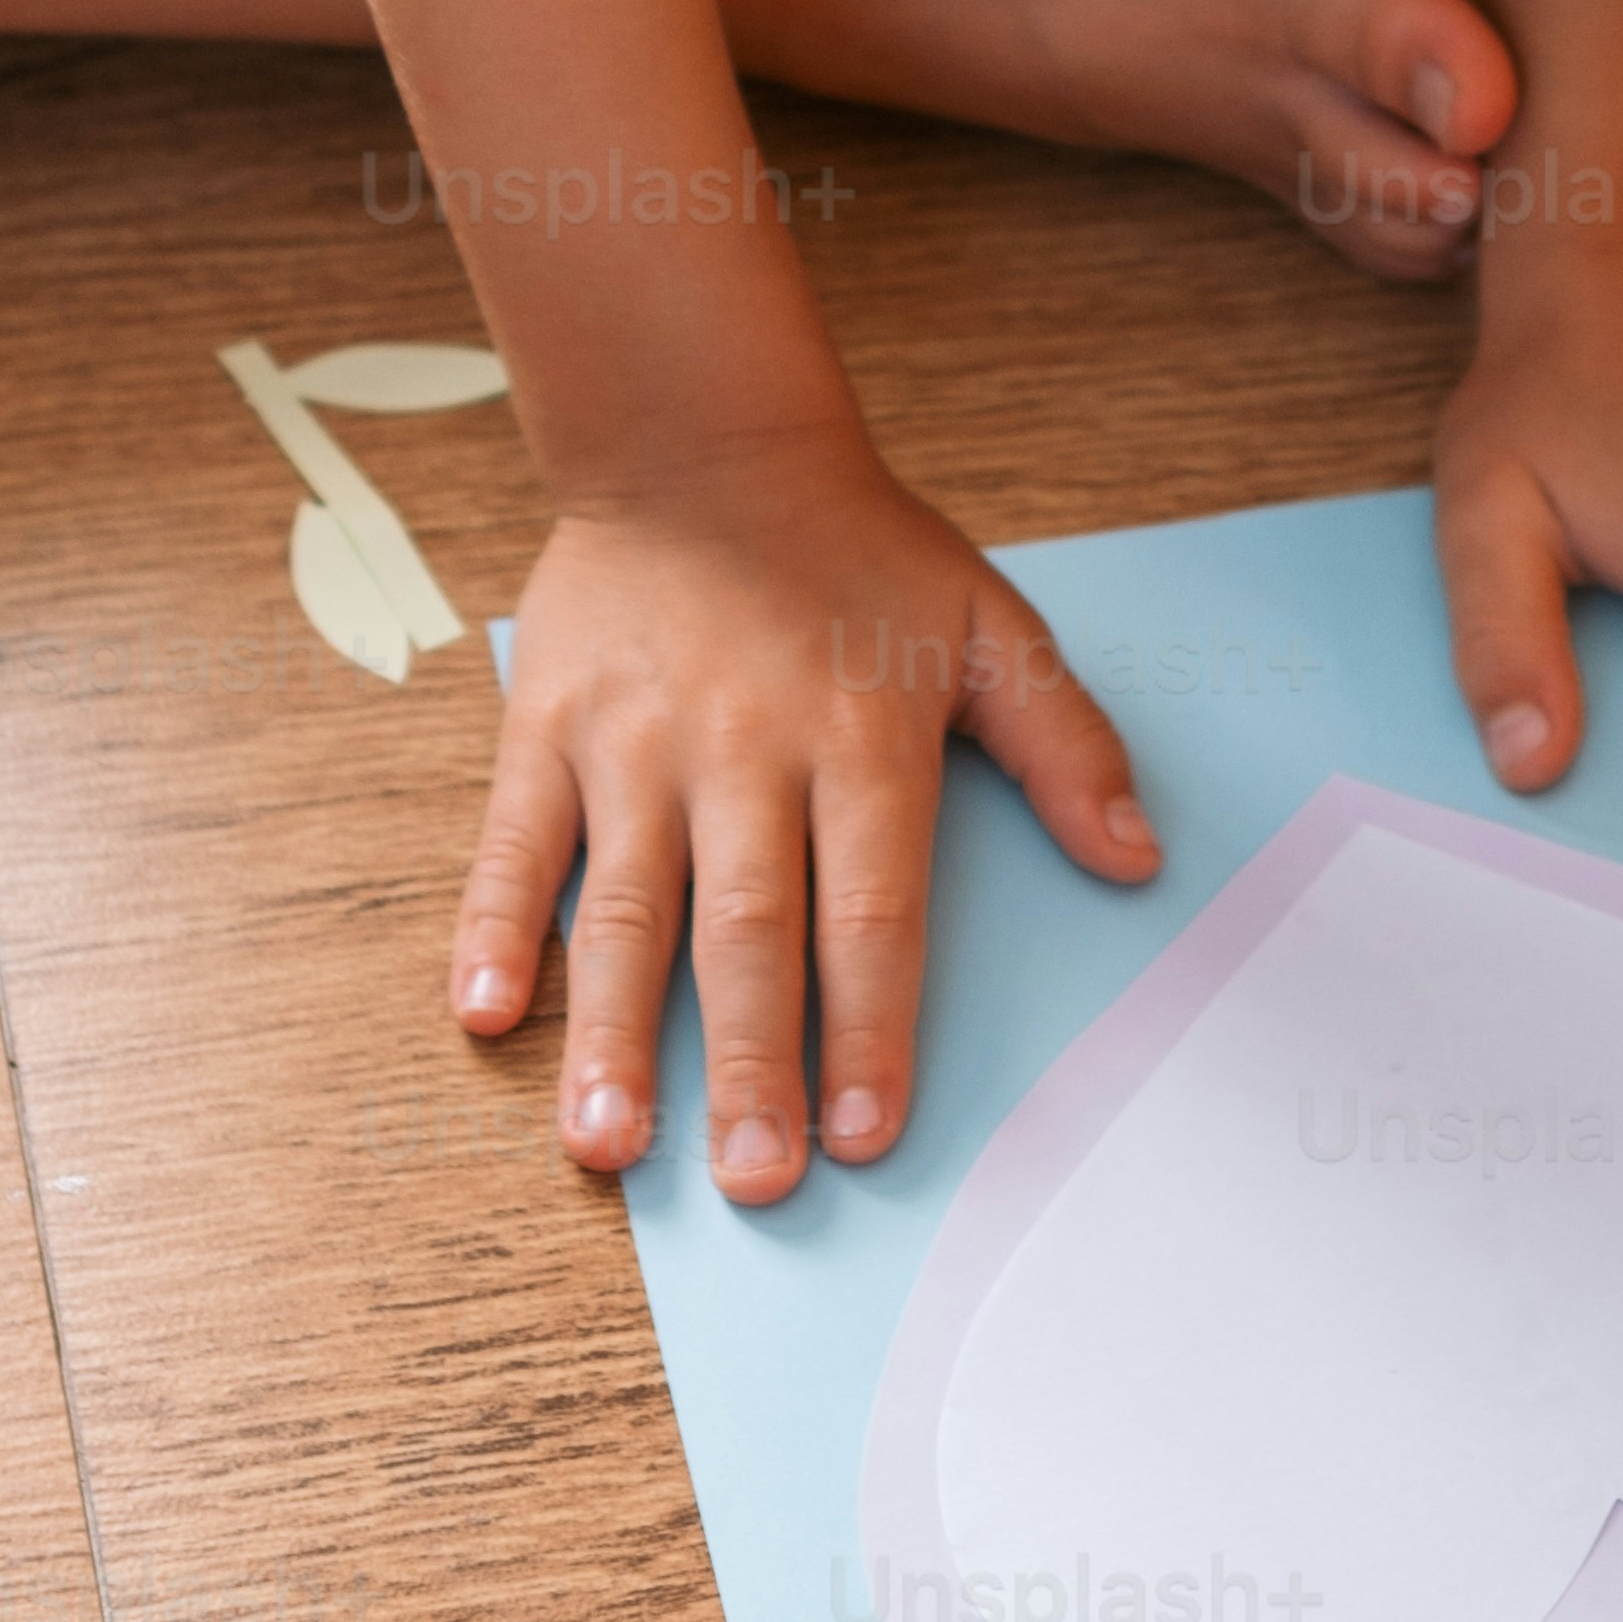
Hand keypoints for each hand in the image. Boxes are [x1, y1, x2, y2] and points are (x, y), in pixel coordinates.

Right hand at [453, 425, 1157, 1198]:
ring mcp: (635, 744)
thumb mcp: (987, 623)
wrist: (699, 439)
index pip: (870, 913)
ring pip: (627, 910)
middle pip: (749, 933)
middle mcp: (744, 752)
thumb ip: (1065, 743)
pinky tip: (486, 1016)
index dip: (869, 1028)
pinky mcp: (548, 726)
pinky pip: (516, 841)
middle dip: (751, 1066)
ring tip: (610, 1145)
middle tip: (753, 1183)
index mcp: (860, 740)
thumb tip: (1136, 859)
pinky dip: (496, 928)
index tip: (864, 1135)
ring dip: (614, 1035)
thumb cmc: (855, 549)